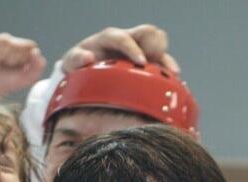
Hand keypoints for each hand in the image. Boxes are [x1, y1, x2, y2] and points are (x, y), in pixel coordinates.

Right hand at [0, 32, 46, 100]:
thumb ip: (38, 67)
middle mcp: (8, 43)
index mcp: (21, 50)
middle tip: (4, 65)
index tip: (18, 66)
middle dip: (11, 57)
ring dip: (1, 53)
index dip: (24, 56)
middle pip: (16, 42)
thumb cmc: (6, 84)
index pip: (30, 45)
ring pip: (4, 38)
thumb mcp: (26, 79)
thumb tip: (36, 51)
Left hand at [61, 25, 179, 73]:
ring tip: (171, 74)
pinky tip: (175, 84)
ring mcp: (140, 49)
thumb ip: (76, 59)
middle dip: (155, 45)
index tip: (141, 61)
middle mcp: (128, 39)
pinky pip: (164, 61)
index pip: (123, 37)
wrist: (87, 72)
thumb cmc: (79, 66)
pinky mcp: (148, 61)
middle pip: (149, 31)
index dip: (132, 48)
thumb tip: (88, 57)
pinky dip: (169, 71)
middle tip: (157, 64)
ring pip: (160, 43)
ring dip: (166, 58)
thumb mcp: (72, 63)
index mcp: (110, 38)